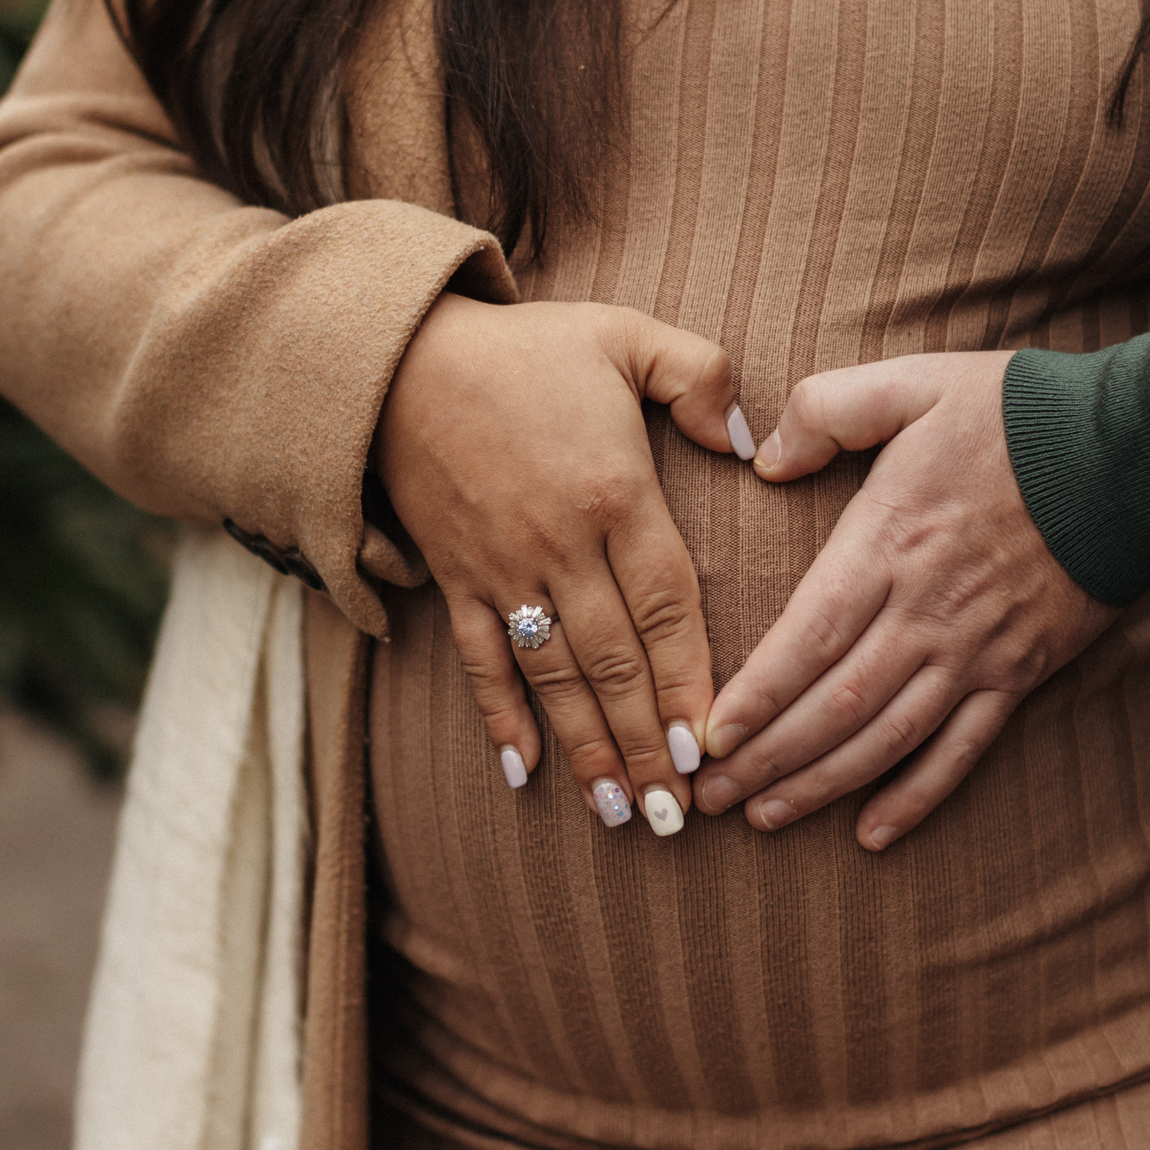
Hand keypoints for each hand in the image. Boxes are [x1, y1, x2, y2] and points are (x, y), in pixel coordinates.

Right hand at [372, 294, 749, 833]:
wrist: (400, 357)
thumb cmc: (525, 349)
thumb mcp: (626, 336)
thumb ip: (703, 377)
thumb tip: (750, 443)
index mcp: (615, 492)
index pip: (667, 604)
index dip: (691, 679)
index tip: (715, 744)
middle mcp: (559, 544)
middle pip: (615, 661)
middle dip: (649, 741)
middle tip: (679, 813)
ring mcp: (501, 567)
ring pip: (553, 676)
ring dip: (587, 749)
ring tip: (620, 812)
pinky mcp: (454, 577)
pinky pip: (478, 661)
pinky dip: (499, 718)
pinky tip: (521, 774)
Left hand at [693, 351, 1116, 848]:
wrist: (1135, 451)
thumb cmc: (1016, 413)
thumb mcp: (911, 383)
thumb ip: (826, 411)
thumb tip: (765, 461)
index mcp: (890, 542)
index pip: (808, 636)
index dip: (757, 694)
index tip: (710, 734)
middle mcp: (928, 610)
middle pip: (836, 703)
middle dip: (769, 757)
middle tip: (713, 796)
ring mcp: (977, 650)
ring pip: (888, 738)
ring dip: (823, 785)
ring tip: (768, 817)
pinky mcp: (1021, 672)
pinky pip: (962, 750)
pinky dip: (917, 796)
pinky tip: (873, 833)